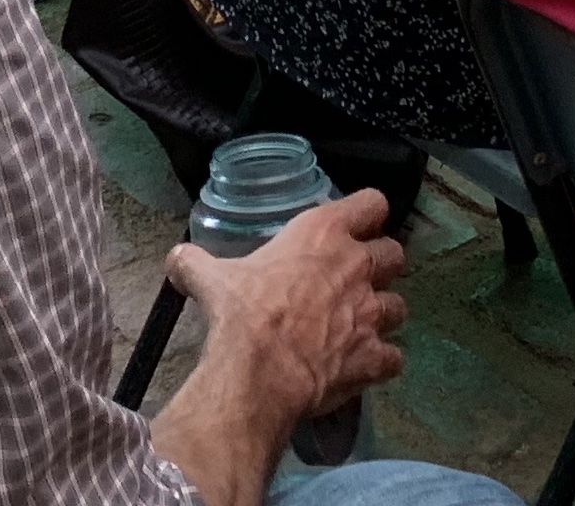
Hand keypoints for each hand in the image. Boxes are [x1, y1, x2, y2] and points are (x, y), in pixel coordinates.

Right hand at [148, 194, 408, 505]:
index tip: (355, 226)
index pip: (372, 203)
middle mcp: (357, 266)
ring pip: (399, 305)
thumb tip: (175, 258)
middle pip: (395, 254)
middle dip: (382, 265)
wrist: (258, 371)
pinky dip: (382, 361)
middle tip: (356, 279)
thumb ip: (195, 262)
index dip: (367, 214)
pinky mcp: (374, 357)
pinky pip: (393, 357)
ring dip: (383, 313)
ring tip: (361, 324)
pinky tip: (365, 365)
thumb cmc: (240, 312)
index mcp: (323, 233)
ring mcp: (371, 313)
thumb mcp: (209, 277)